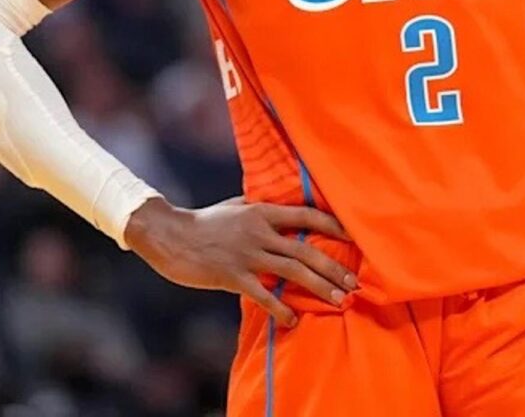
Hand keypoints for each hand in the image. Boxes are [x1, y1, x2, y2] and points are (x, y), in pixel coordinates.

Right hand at [124, 196, 356, 326]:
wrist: (169, 235)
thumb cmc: (205, 221)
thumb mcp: (237, 206)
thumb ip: (262, 208)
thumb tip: (285, 208)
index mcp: (262, 211)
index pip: (307, 215)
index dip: (334, 225)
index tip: (355, 238)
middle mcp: (259, 231)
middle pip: (306, 249)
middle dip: (334, 268)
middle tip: (353, 284)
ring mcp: (246, 254)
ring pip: (293, 271)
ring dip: (319, 288)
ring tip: (339, 301)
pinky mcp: (232, 275)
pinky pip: (263, 295)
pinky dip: (281, 308)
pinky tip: (293, 319)